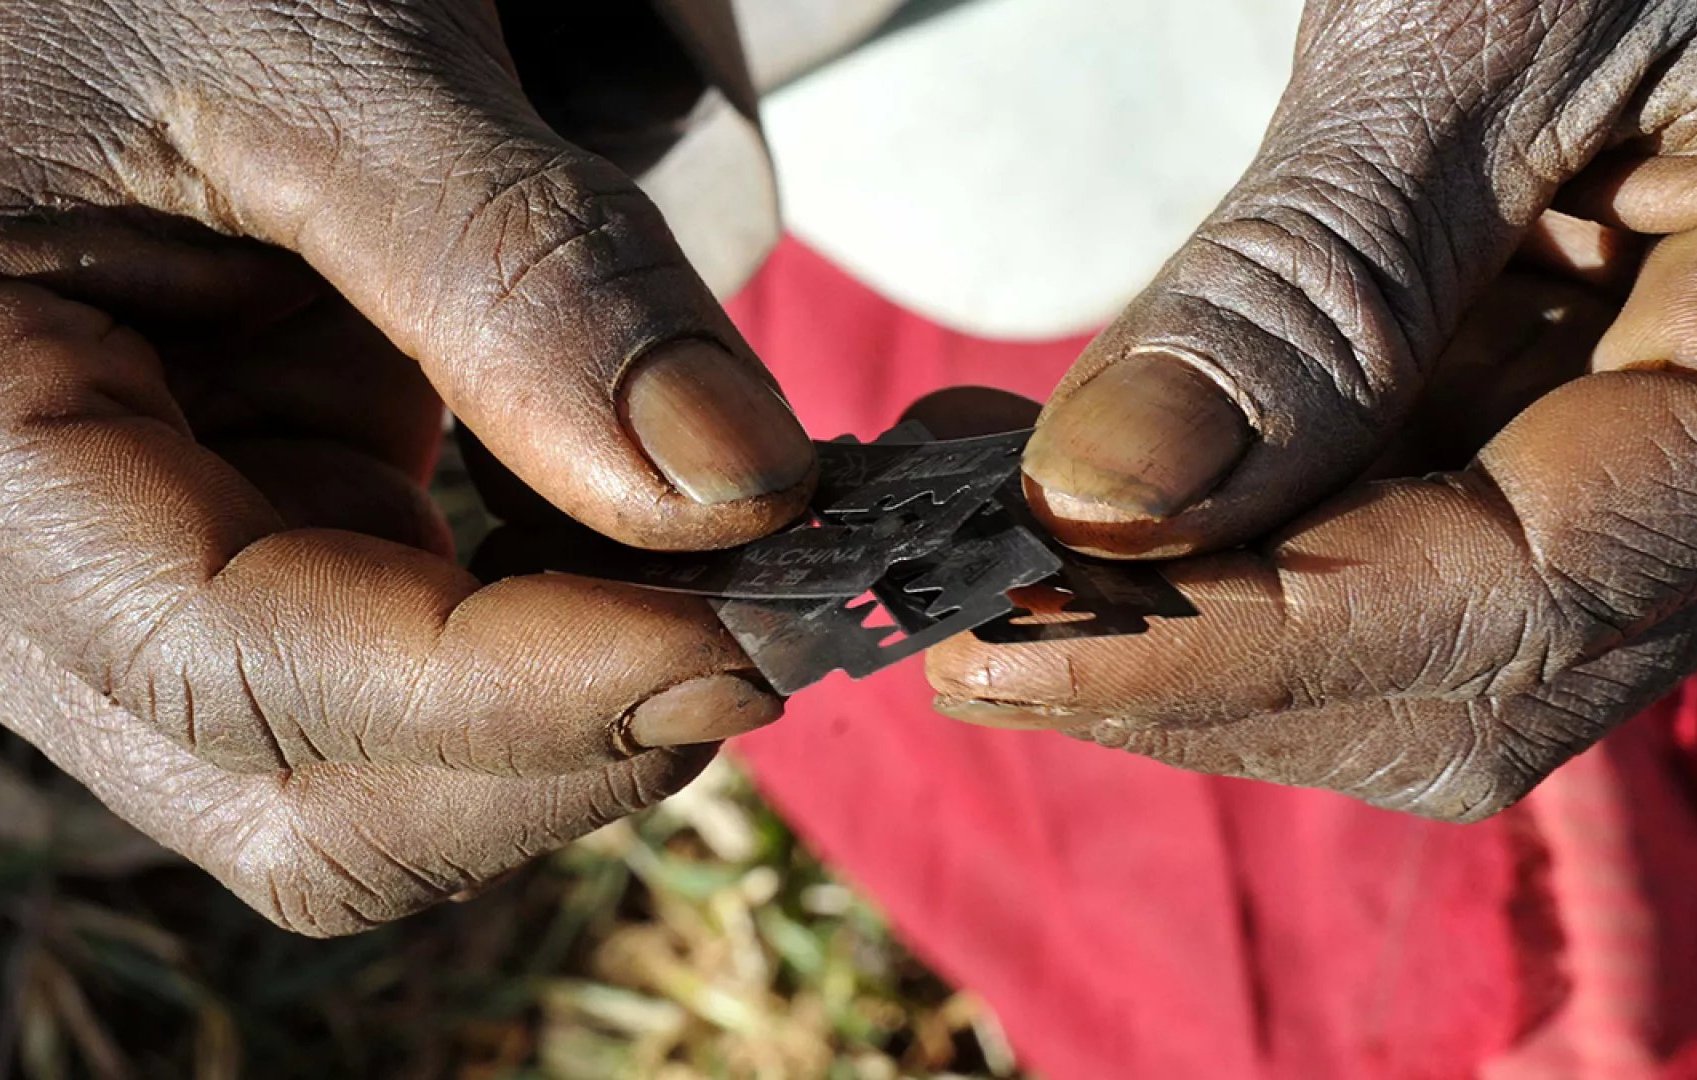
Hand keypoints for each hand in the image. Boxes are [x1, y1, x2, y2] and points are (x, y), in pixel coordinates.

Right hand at [0, 0, 810, 932]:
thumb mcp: (326, 51)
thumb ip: (521, 268)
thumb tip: (732, 483)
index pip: (234, 669)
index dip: (506, 695)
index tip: (733, 644)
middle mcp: (56, 560)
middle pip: (308, 799)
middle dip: (553, 744)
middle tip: (758, 624)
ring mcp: (179, 564)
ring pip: (383, 771)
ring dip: (580, 713)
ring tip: (728, 576)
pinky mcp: (286, 530)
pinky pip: (431, 670)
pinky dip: (572, 642)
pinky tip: (660, 541)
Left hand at [929, 0, 1696, 821]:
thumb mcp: (1469, 33)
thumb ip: (1307, 283)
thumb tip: (1101, 503)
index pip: (1514, 600)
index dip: (1239, 649)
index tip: (999, 653)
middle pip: (1452, 672)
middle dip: (1184, 670)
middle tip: (955, 625)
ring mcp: (1620, 445)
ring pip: (1397, 638)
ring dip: (1169, 617)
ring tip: (974, 547)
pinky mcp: (1532, 414)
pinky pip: (1374, 534)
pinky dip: (1205, 536)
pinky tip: (1060, 485)